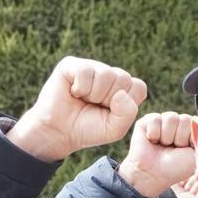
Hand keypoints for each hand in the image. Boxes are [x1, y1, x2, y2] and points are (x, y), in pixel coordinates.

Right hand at [9, 58, 146, 161]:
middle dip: (109, 100)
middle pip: (124, 78)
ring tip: (84, 99)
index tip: (110, 113)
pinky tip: (73, 93)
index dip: (125, 105)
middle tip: (94, 106)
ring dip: (95, 94)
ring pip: (106, 74)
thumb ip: (127, 113)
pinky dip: (81, 88)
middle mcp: (109, 75)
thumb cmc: (88, 129)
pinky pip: (86, 71)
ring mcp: (91, 68)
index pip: (138, 87)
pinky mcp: (71, 65)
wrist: (59, 133)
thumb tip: (121, 93)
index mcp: (123, 88)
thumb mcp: (115, 129)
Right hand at [118, 112, 195, 197]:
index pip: (197, 122)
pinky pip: (155, 118)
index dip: (191, 138)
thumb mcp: (196, 155)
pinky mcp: (147, 121)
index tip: (186, 150)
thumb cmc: (175, 168)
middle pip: (185, 118)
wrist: (152, 174)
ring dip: (167, 136)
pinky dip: (154, 133)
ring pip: (171, 117)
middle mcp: (177, 124)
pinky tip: (152, 141)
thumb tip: (197, 117)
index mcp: (191, 131)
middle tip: (172, 149)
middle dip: (180, 138)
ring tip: (162, 145)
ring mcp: (163, 121)